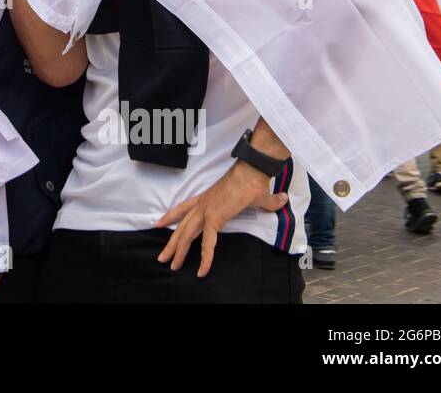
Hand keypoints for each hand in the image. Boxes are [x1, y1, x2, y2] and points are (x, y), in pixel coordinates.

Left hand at [154, 162, 288, 276]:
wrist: (253, 170)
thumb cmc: (253, 180)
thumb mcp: (258, 196)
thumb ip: (269, 201)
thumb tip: (282, 200)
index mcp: (207, 198)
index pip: (183, 208)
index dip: (170, 216)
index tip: (158, 223)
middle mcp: (202, 204)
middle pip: (181, 226)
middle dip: (171, 243)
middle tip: (162, 257)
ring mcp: (207, 210)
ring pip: (187, 235)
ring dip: (179, 252)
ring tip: (172, 266)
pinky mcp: (215, 217)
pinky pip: (208, 242)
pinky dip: (206, 257)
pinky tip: (202, 270)